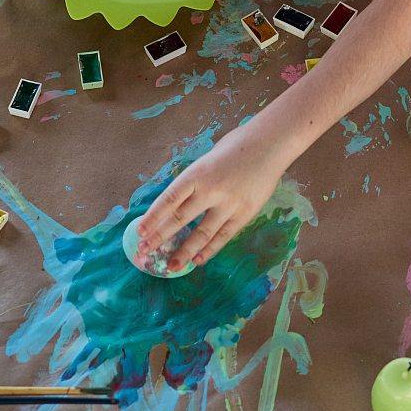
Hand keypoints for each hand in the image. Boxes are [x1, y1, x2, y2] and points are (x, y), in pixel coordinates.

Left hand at [132, 126, 286, 269]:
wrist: (271, 143)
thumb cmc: (236, 146)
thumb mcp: (208, 159)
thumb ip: (195, 182)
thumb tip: (178, 203)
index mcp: (197, 173)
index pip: (169, 199)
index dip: (153, 217)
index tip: (140, 232)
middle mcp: (210, 190)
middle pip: (180, 219)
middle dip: (160, 237)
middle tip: (145, 252)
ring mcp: (229, 204)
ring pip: (201, 234)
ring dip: (184, 252)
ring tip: (171, 266)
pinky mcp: (245, 213)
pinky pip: (224, 236)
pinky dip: (210, 249)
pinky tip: (198, 259)